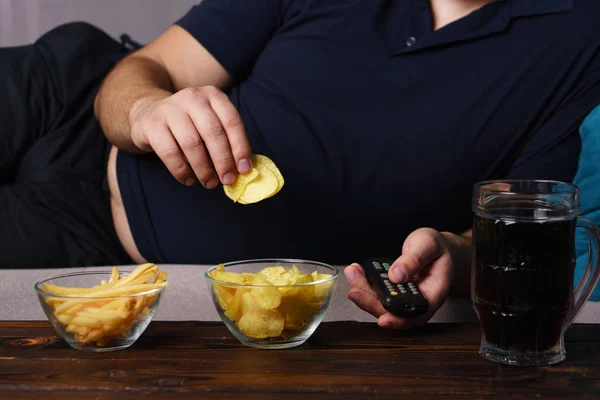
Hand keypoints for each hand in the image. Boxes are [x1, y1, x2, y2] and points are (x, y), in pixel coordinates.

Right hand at [130, 86, 252, 187]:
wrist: (148, 112)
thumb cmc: (189, 124)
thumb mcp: (210, 123)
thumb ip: (227, 141)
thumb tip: (244, 169)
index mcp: (213, 95)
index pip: (232, 121)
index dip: (240, 147)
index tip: (244, 169)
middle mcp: (192, 97)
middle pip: (213, 132)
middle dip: (223, 161)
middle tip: (227, 180)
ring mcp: (170, 108)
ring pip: (192, 143)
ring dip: (203, 169)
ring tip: (209, 183)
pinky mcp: (151, 124)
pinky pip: (170, 152)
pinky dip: (181, 171)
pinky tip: (188, 180)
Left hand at [345, 228, 460, 328]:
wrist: (436, 247)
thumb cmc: (438, 248)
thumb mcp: (429, 245)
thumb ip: (415, 259)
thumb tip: (397, 275)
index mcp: (433, 294)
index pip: (416, 315)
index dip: (399, 320)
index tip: (383, 319)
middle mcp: (416, 300)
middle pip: (392, 311)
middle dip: (370, 302)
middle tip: (354, 290)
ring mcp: (403, 296)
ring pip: (380, 302)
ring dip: (363, 290)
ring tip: (352, 272)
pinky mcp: (392, 290)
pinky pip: (376, 291)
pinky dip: (363, 282)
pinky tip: (356, 271)